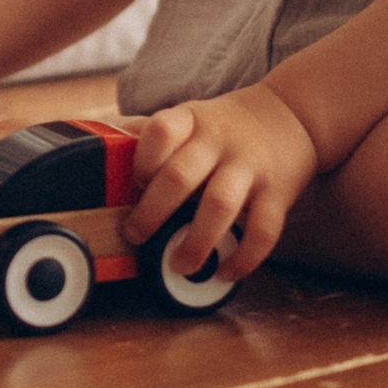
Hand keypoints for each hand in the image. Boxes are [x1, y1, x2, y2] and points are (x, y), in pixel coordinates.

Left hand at [122, 85, 318, 282]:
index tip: (132, 184)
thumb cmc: (223, 126)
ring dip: (195, 242)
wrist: (292, 114)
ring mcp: (249, 167)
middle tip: (135, 236)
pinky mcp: (278, 192)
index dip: (141, 159)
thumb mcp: (188, 116)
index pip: (159, 131)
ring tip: (178, 265)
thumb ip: (150, 134)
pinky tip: (225, 273)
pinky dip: (244, 258)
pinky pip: (264, 230)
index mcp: (190, 120)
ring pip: (219, 206)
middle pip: (180, 176)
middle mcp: (218, 142)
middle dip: (152, 212)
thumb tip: (95, 143)